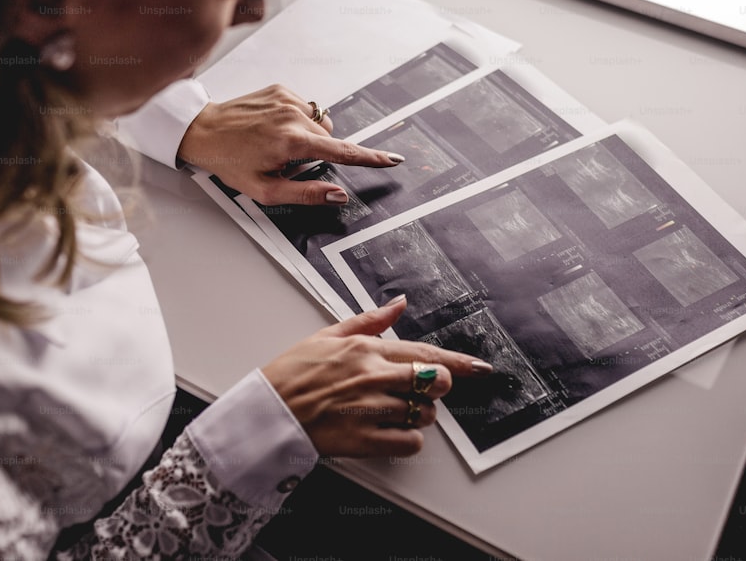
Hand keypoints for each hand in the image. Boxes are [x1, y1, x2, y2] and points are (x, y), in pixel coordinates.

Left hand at [176, 84, 404, 205]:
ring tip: (278, 144)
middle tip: (287, 162)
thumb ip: (306, 194)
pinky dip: (297, 121)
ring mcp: (287, 99)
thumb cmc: (230, 162)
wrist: (202, 130)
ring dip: (309, 136)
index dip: (370, 158)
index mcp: (292, 142)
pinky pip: (304, 108)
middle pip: (329, 139)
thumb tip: (338, 195)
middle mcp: (293, 116)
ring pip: (319, 123)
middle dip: (318, 154)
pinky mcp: (280, 89)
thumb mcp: (265, 190)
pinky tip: (272, 128)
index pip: (342, 152)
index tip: (393, 160)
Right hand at [261, 296, 492, 457]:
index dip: (459, 362)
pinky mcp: (364, 440)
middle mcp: (373, 376)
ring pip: (424, 413)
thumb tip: (399, 303)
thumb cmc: (293, 374)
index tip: (479, 368)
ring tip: (394, 411)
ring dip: (419, 414)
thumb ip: (369, 320)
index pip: (425, 352)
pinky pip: (409, 443)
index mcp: (366, 348)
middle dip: (437, 387)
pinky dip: (407, 440)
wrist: (267, 411)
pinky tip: (391, 432)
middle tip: (423, 390)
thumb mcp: (327, 334)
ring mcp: (370, 409)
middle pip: (434, 381)